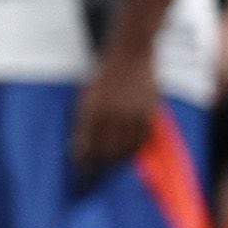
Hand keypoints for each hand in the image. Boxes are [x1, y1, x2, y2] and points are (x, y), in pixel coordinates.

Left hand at [71, 46, 157, 179]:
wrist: (131, 53)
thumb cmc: (104, 75)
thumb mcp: (86, 96)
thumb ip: (84, 122)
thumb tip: (79, 149)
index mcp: (91, 109)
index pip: (85, 145)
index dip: (83, 161)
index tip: (80, 172)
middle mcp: (111, 113)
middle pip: (105, 150)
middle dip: (99, 165)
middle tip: (96, 173)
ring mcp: (132, 113)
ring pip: (125, 148)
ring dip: (117, 160)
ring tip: (111, 164)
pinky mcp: (149, 111)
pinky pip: (142, 139)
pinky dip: (135, 149)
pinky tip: (128, 152)